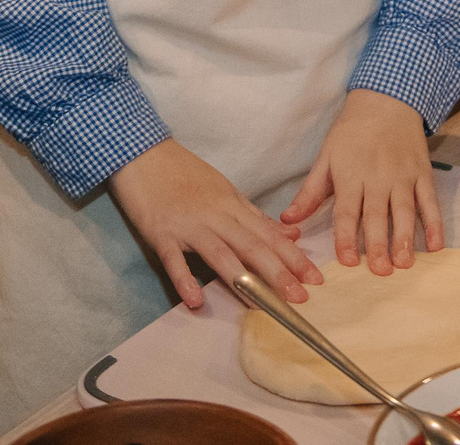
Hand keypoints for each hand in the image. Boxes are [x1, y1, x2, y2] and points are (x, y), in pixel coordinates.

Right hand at [109, 141, 322, 310]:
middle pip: (252, 246)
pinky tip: (196, 301)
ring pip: (221, 253)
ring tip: (263, 306)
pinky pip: (174, 260)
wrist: (143, 154)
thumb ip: (255, 216)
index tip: (316, 278)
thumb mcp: (225, 191)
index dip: (294, 257)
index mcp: (233, 206)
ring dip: (243, 281)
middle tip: (301, 298)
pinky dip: (185, 280)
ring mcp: (188, 225)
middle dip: (279, 273)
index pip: (269, 235)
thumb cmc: (184, 174)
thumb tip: (291, 235)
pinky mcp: (161, 233)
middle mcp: (215, 216)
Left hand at [281, 89, 444, 275]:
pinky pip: (430, 201)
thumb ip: (309, 192)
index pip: (346, 211)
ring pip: (405, 210)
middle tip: (381, 271)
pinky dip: (435, 223)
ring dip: (405, 238)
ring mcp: (403, 175)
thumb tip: (287, 220)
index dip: (346, 236)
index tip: (348, 261)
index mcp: (350, 174)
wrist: (385, 101)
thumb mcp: (326, 157)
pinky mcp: (423, 174)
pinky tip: (436, 246)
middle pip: (377, 214)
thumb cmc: (351, 133)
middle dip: (378, 244)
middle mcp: (378, 177)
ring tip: (405, 264)